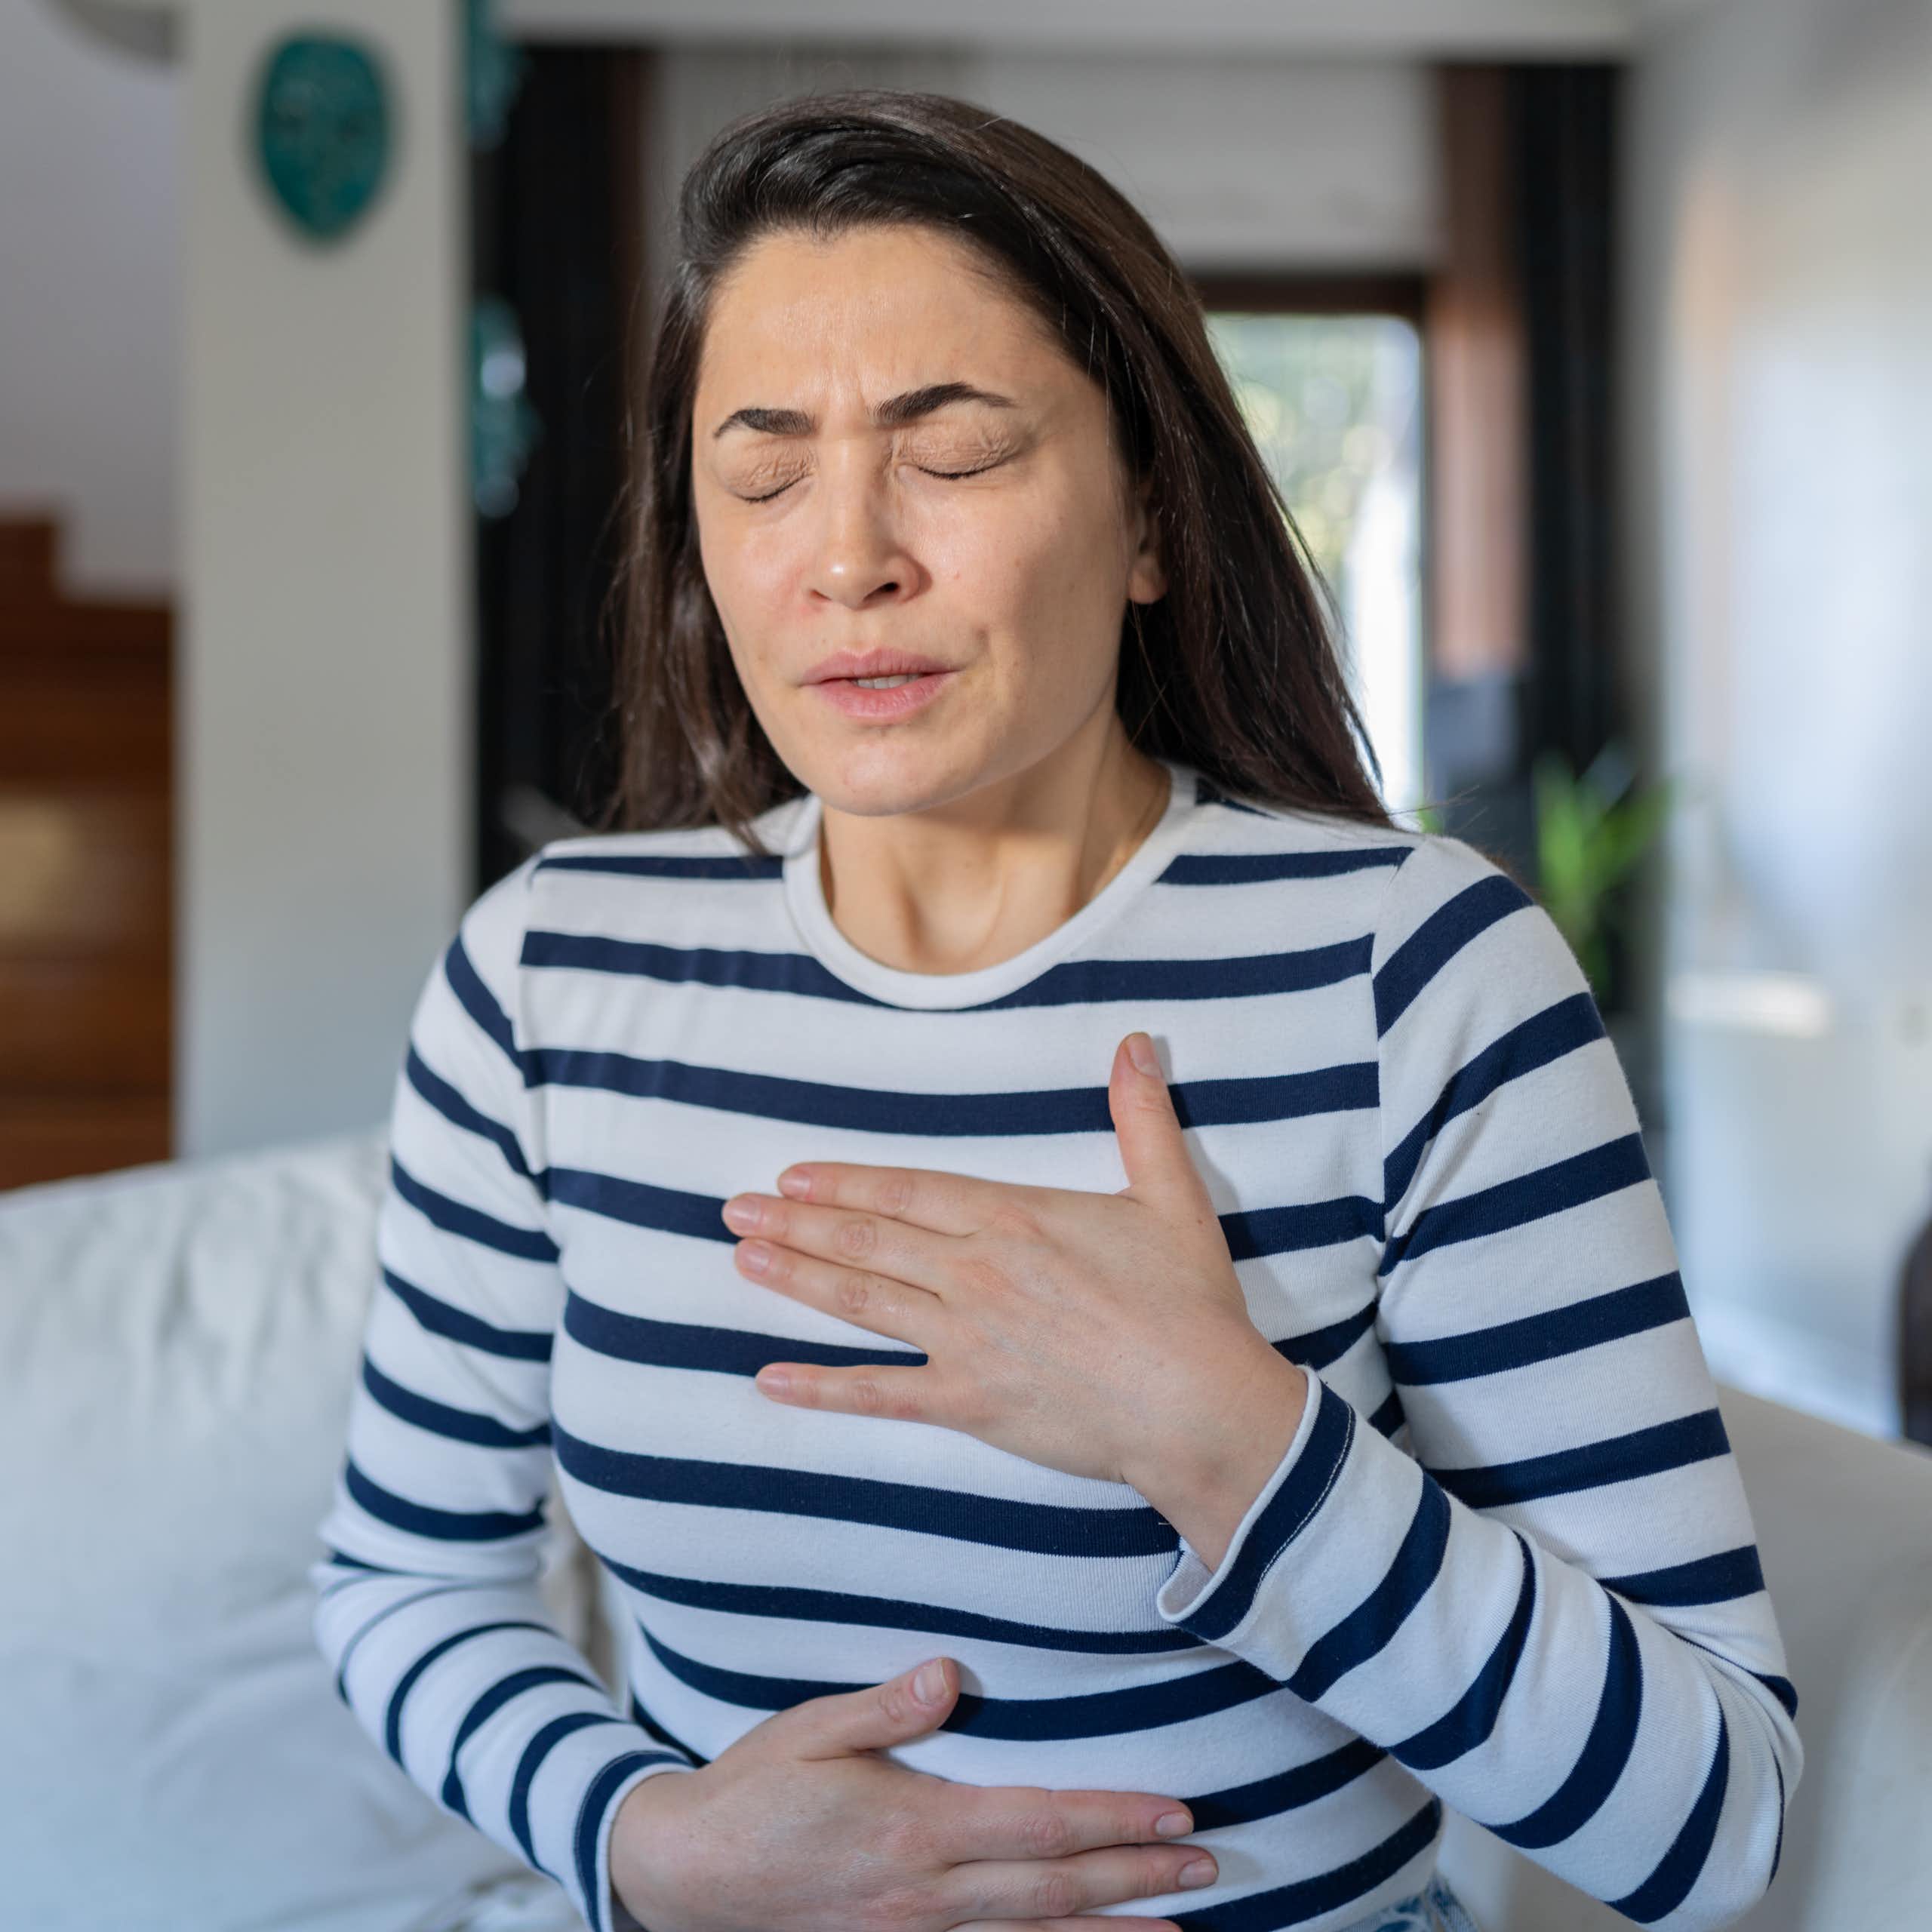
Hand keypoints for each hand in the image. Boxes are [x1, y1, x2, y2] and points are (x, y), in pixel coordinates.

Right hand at [609, 1654, 1218, 1930]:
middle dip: (1136, 1879)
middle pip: (1054, 1892)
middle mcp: (926, 1896)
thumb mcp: (812, 1729)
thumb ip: (886, 1706)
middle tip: (1208, 1866)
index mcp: (916, 1830)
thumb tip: (948, 1672)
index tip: (1176, 1813)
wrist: (685, 1876)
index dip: (1113, 1820)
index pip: (1039, 1826)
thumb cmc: (754, 1791)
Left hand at [720, 1031, 1304, 1517]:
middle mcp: (974, 1273)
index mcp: (1013, 1219)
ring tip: (742, 1262)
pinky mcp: (969, 1403)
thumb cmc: (1188, 1303)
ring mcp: (964, 1340)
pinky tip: (771, 1379)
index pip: (907, 1192)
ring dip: (795, 1281)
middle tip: (735, 1211)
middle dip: (796, 1224)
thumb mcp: (1170, 1196)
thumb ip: (1141, 1119)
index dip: (844, 1184)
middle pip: (867, 1241)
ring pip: (861, 1303)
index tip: (792, 1177)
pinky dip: (822, 1388)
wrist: (1199, 1403)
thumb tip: (1134, 1044)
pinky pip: (880, 1395)